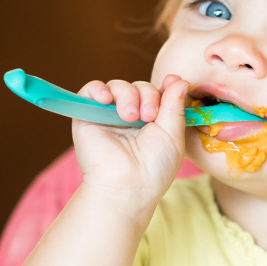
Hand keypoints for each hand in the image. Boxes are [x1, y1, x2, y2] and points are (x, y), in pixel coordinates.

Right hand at [72, 74, 188, 205]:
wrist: (128, 185)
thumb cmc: (155, 166)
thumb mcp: (173, 134)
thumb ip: (175, 105)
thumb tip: (179, 80)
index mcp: (151, 121)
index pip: (157, 92)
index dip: (164, 87)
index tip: (172, 83)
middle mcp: (130, 116)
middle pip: (139, 86)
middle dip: (148, 95)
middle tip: (149, 116)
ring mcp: (108, 116)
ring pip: (118, 86)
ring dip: (128, 95)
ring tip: (129, 116)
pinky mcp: (87, 117)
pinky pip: (90, 89)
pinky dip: (98, 89)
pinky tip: (108, 100)